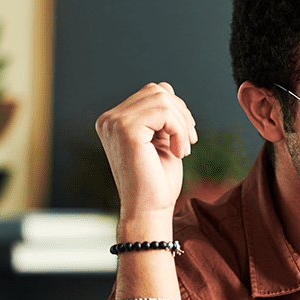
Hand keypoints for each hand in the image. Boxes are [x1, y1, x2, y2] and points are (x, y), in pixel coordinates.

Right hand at [95, 82, 197, 222]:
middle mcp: (109, 119)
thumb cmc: (157, 182)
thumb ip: (161, 116)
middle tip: (189, 142)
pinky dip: (180, 130)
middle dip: (182, 114)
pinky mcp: (125, 129)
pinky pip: (164, 112)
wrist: (149, 211)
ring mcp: (114, 122)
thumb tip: (165, 88)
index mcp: (114, 122)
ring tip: (184, 149)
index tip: (187, 137)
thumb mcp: (161, 141)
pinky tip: (180, 153)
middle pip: (157, 90)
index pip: (151, 93)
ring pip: (162, 98)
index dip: (176, 111)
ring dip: (182, 124)